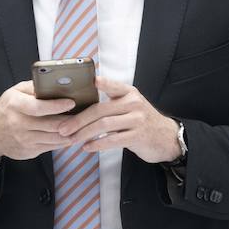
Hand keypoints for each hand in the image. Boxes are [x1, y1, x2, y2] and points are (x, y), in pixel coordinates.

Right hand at [0, 81, 75, 165]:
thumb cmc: (6, 109)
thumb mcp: (14, 92)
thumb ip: (33, 87)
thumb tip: (54, 83)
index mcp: (14, 105)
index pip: (38, 107)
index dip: (57, 106)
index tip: (72, 102)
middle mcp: (18, 124)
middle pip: (51, 125)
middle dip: (71, 120)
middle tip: (85, 115)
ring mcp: (23, 140)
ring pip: (54, 138)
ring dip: (71, 133)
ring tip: (82, 125)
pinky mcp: (28, 151)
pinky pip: (51, 147)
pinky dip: (63, 141)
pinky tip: (70, 135)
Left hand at [54, 77, 180, 163]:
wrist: (165, 137)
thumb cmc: (140, 121)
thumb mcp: (130, 105)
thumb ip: (112, 102)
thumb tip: (81, 106)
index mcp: (129, 92)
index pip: (112, 85)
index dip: (101, 82)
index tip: (88, 81)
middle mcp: (134, 103)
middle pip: (100, 109)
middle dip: (78, 120)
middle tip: (63, 128)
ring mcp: (137, 120)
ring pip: (104, 125)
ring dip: (84, 133)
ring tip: (71, 139)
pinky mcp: (137, 136)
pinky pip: (113, 140)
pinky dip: (97, 144)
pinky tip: (86, 147)